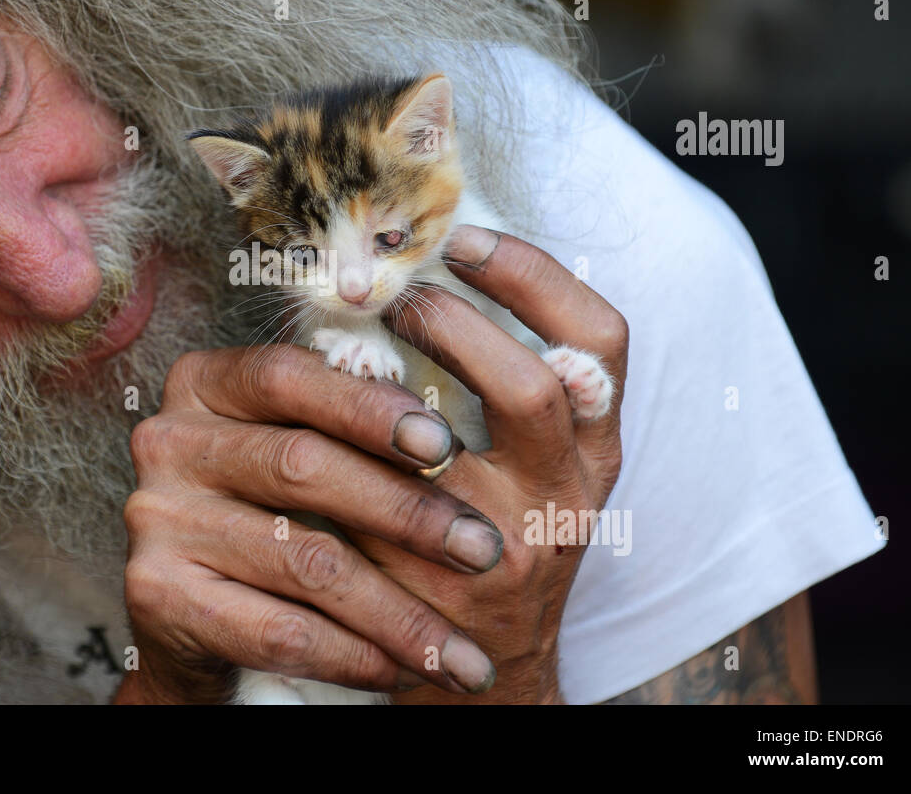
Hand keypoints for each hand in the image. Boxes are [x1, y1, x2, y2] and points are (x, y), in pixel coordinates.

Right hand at [118, 344, 512, 702]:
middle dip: (406, 512)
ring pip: (305, 559)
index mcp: (204, 382)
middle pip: (301, 464)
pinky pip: (278, 629)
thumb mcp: (301, 448)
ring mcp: (154, 517)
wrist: (196, 615)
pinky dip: (354, 655)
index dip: (369, 407)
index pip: (289, 375)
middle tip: (482, 549)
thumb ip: (349, 422)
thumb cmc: (274, 512)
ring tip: (462, 645)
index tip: (445, 447)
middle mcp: (167, 440)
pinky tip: (403, 669)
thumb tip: (453, 434)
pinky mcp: (155, 593)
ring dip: (399, 610)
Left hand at [358, 225, 628, 702]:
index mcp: (596, 451)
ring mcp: (503, 549)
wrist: (490, 672)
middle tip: (397, 292)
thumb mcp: (538, 468)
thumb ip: (511, 390)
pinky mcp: (435, 591)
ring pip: (441, 449)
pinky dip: (340, 454)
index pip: (602, 342)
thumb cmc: (505, 540)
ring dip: (384, 384)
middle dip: (455, 323)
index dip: (537, 276)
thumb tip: (433, 278)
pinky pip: (375, 506)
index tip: (468, 239)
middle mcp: (565, 496)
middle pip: (530, 387)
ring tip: (346, 345)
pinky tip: (308, 418)